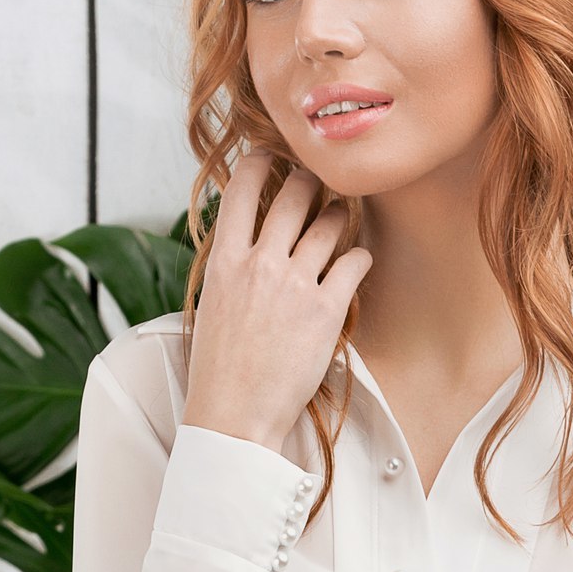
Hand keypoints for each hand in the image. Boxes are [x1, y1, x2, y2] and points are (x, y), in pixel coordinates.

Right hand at [182, 151, 372, 454]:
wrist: (235, 415)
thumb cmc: (220, 368)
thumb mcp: (213, 304)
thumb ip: (232, 266)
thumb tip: (247, 239)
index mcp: (225, 261)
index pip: (242, 188)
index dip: (261, 162)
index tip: (272, 156)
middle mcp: (260, 263)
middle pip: (293, 194)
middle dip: (310, 181)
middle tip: (318, 183)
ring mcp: (295, 284)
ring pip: (329, 223)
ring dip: (338, 216)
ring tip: (339, 220)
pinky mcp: (325, 309)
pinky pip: (354, 261)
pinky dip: (358, 257)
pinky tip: (355, 263)